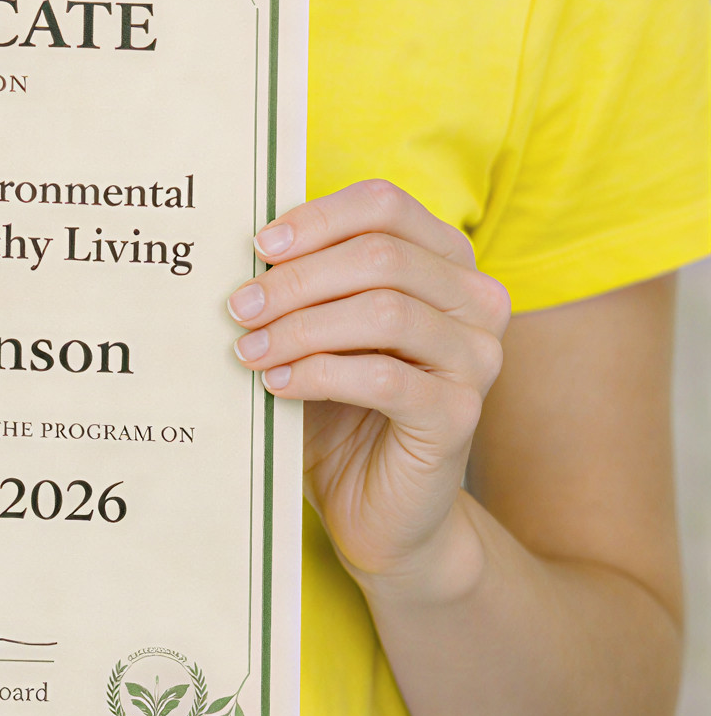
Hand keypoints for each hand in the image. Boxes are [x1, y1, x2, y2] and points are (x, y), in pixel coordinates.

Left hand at [228, 180, 509, 594]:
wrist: (377, 509)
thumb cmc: (342, 407)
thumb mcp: (320, 331)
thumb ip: (302, 283)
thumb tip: (241, 246)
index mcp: (445, 261)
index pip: (385, 205)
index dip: (316, 218)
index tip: (258, 246)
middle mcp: (476, 300)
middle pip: (381, 255)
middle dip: (297, 278)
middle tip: (238, 306)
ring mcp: (476, 357)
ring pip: (385, 310)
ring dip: (301, 326)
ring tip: (248, 349)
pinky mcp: (460, 414)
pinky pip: (383, 377)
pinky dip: (319, 373)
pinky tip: (277, 383)